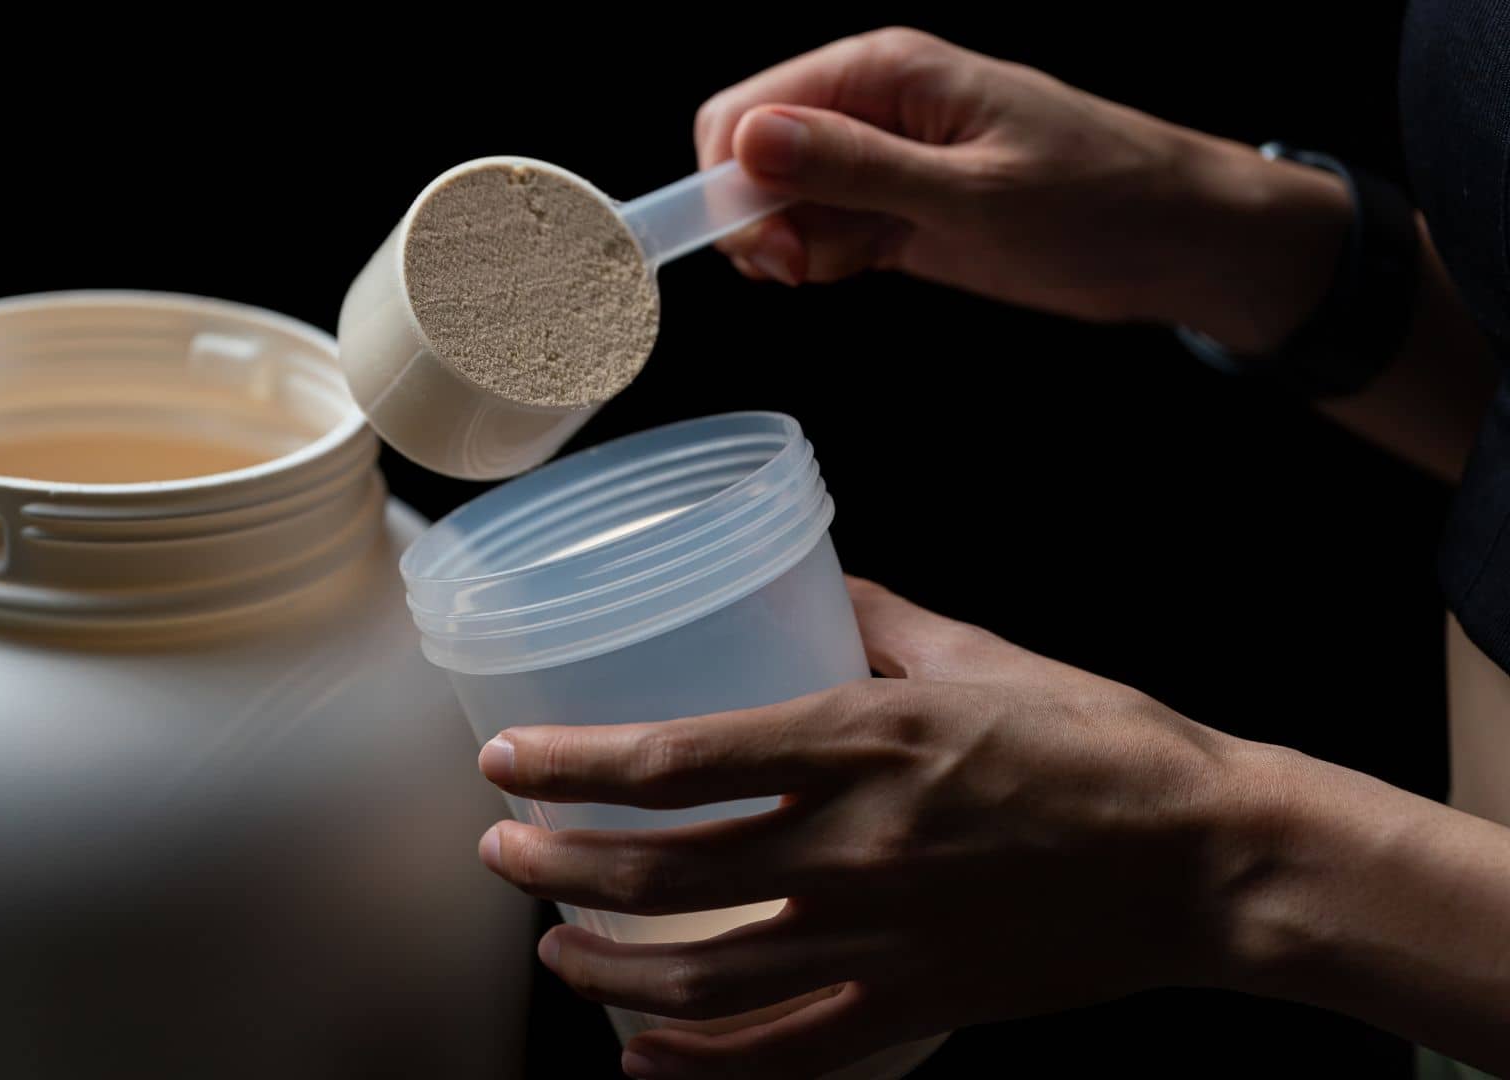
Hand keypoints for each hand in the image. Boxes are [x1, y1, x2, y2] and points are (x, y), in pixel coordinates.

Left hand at [474, 578, 1271, 1078]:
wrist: (1206, 860)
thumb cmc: (1101, 741)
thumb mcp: (980, 654)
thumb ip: (879, 619)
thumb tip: (819, 584)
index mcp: (861, 741)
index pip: (674, 759)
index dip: (571, 763)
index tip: (505, 760)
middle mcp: (851, 847)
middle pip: (661, 871)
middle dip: (556, 862)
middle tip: (502, 851)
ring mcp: (879, 939)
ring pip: (702, 974)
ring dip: (605, 966)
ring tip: (552, 948)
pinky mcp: (915, 1004)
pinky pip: (784, 1054)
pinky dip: (701, 1066)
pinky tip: (644, 1059)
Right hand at [695, 29, 1350, 353]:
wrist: (1177, 241)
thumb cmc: (1101, 200)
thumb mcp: (973, 193)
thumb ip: (856, 169)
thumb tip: (750, 142)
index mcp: (883, 72)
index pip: (744, 112)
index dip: (729, 181)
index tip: (762, 245)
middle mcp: (870, 108)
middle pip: (749, 158)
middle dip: (757, 221)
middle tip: (804, 269)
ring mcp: (881, 161)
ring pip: (779, 203)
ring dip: (793, 247)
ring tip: (855, 263)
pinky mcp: (895, 210)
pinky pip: (820, 232)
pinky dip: (824, 260)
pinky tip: (871, 265)